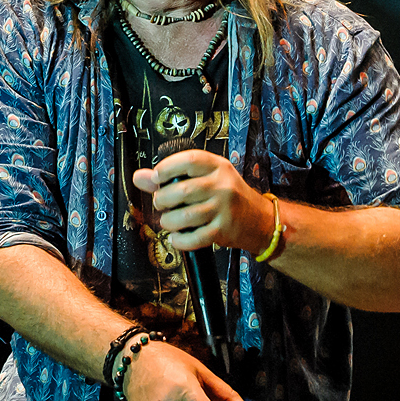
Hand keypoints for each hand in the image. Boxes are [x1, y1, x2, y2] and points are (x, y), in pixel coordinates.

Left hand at [132, 149, 273, 255]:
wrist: (260, 220)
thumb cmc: (229, 196)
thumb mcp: (206, 178)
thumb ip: (171, 176)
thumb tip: (140, 177)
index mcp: (217, 166)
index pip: (189, 160)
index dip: (167, 168)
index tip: (156, 177)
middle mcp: (223, 185)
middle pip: (183, 190)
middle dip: (163, 199)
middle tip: (161, 203)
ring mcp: (224, 209)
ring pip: (186, 216)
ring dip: (168, 221)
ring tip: (168, 221)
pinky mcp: (224, 231)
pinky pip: (194, 238)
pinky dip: (180, 240)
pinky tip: (177, 237)